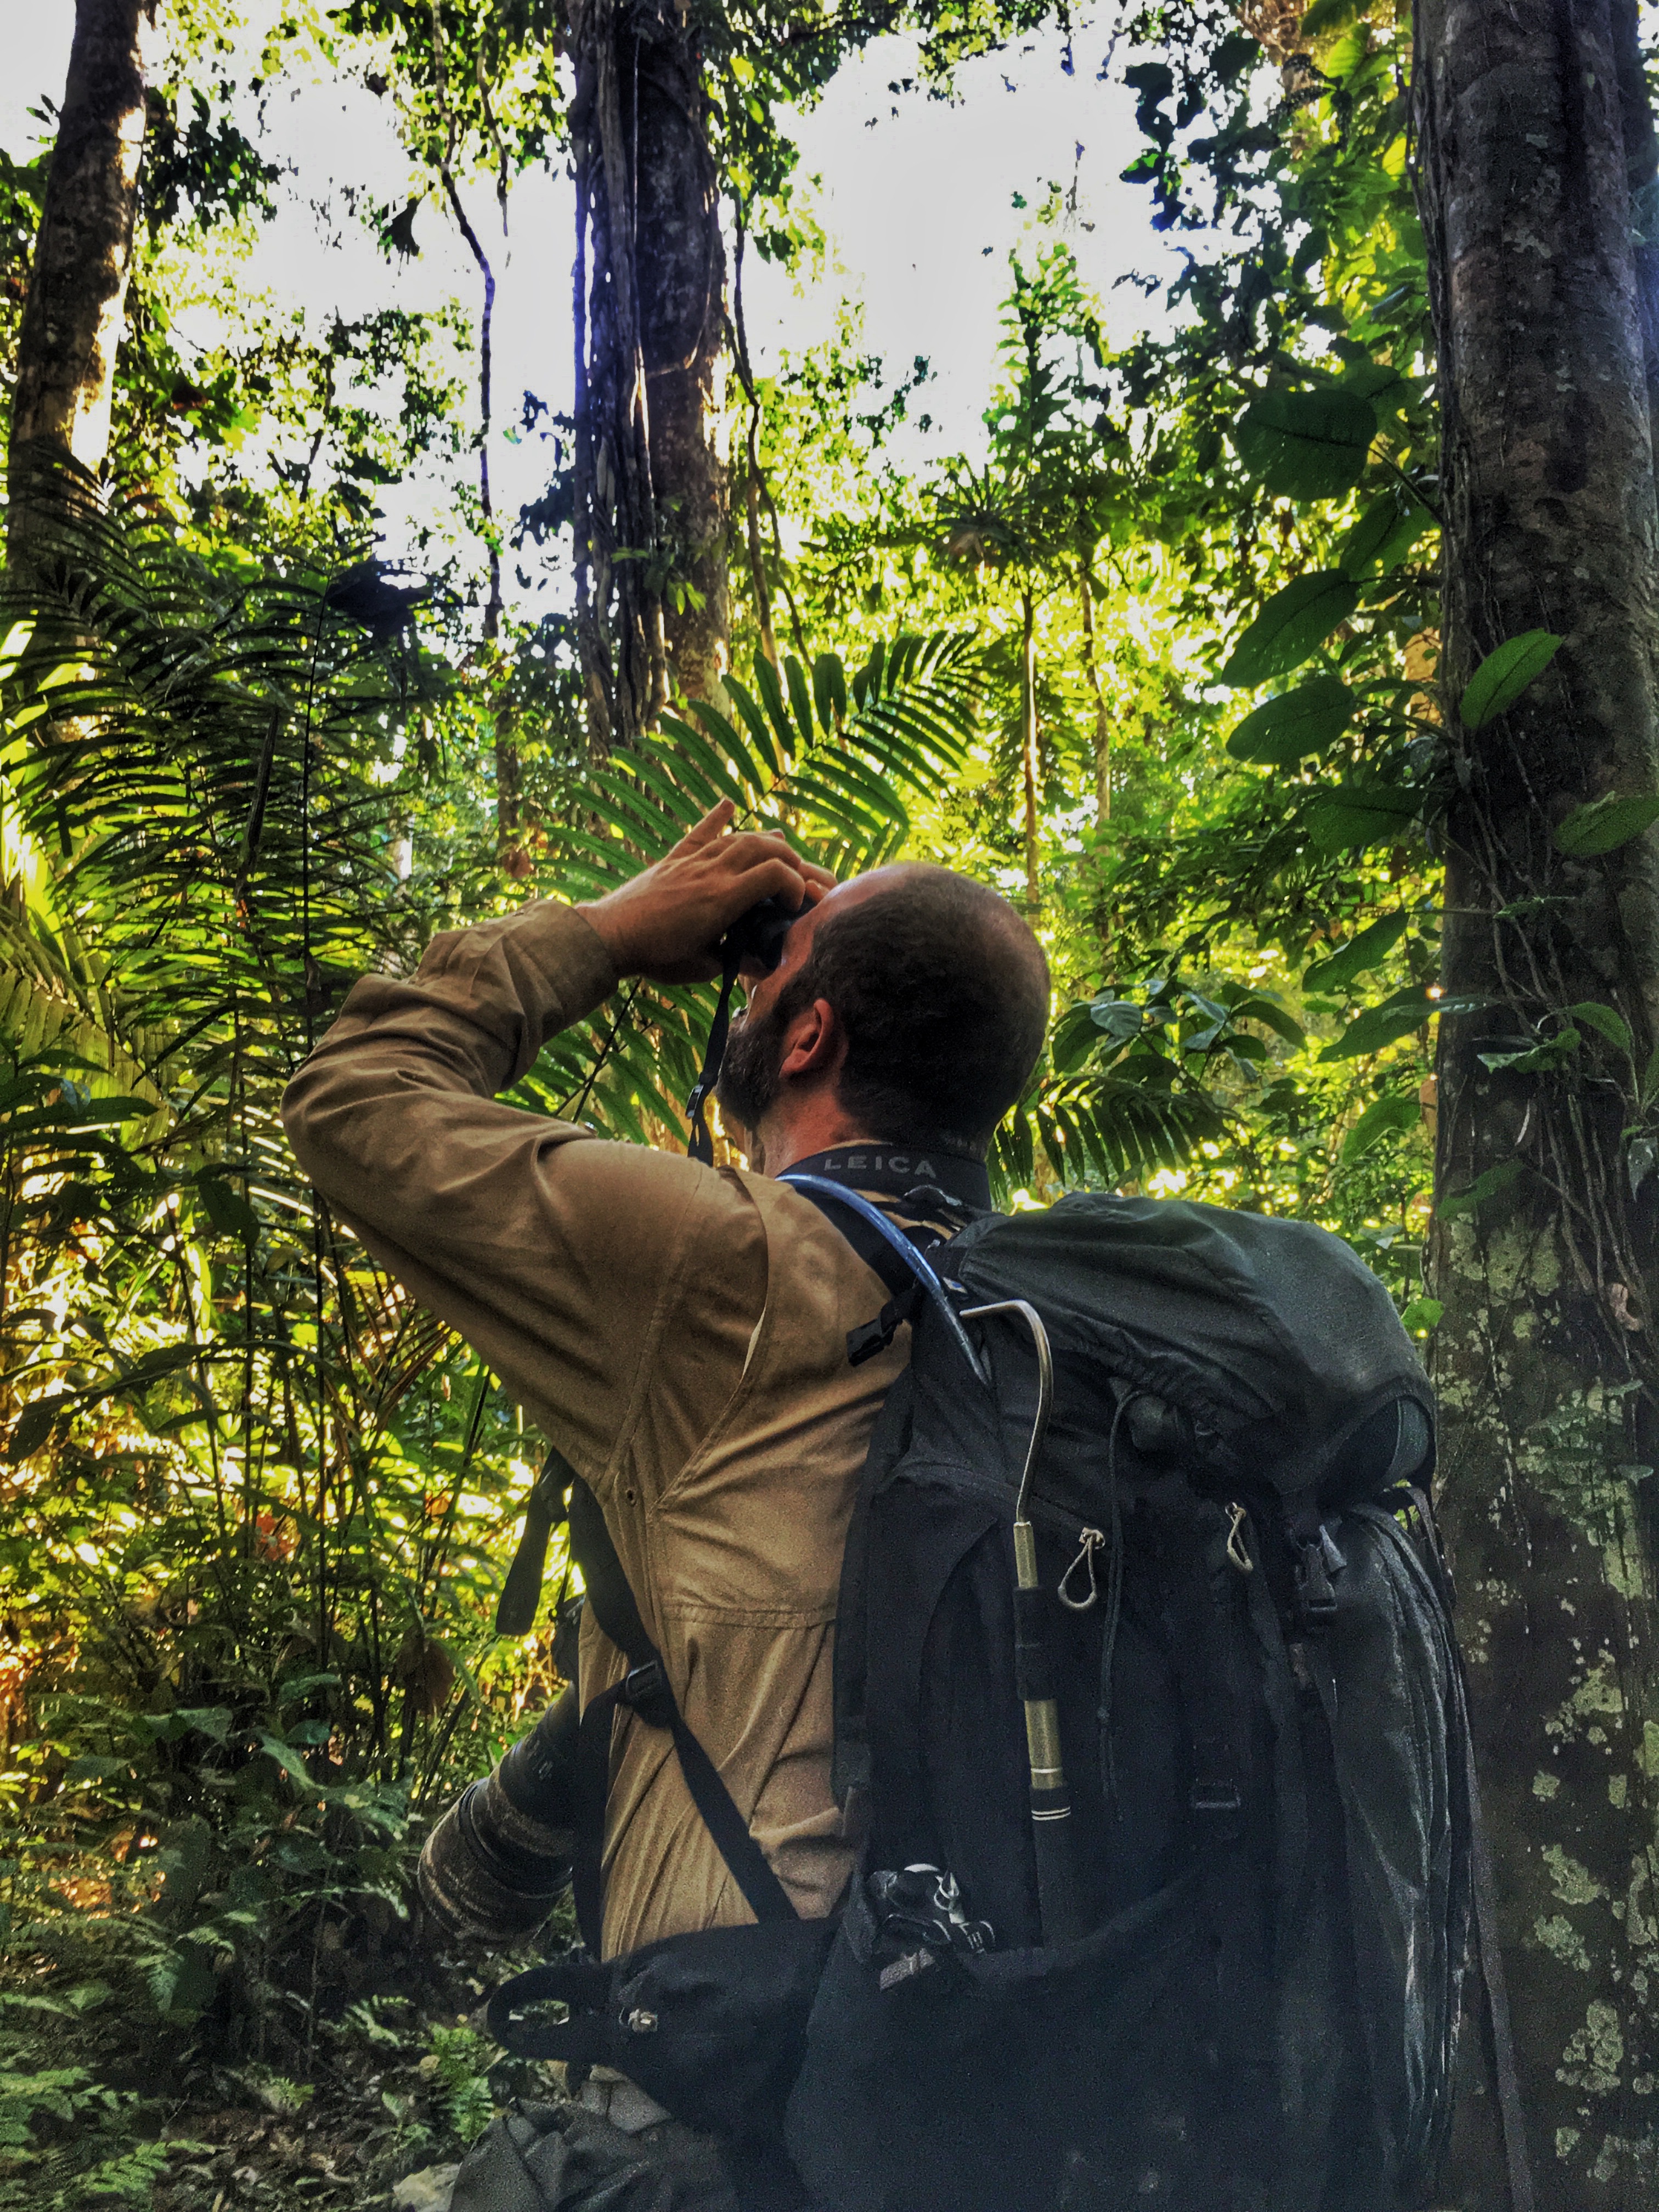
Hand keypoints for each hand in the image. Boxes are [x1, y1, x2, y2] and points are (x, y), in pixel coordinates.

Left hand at [578, 801, 835, 983]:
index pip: (776, 874)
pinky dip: (715, 817)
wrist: (610, 936)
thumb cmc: (656, 956)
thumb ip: (738, 962)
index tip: (795, 906)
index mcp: (724, 899)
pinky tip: (728, 804)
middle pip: (764, 849)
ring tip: (782, 846)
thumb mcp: (702, 967)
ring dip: (764, 840)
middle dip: (791, 859)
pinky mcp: (674, 859)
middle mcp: (712, 872)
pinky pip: (699, 832)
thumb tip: (767, 966)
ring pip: (738, 838)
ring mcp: (693, 861)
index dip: (797, 884)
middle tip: (800, 875)